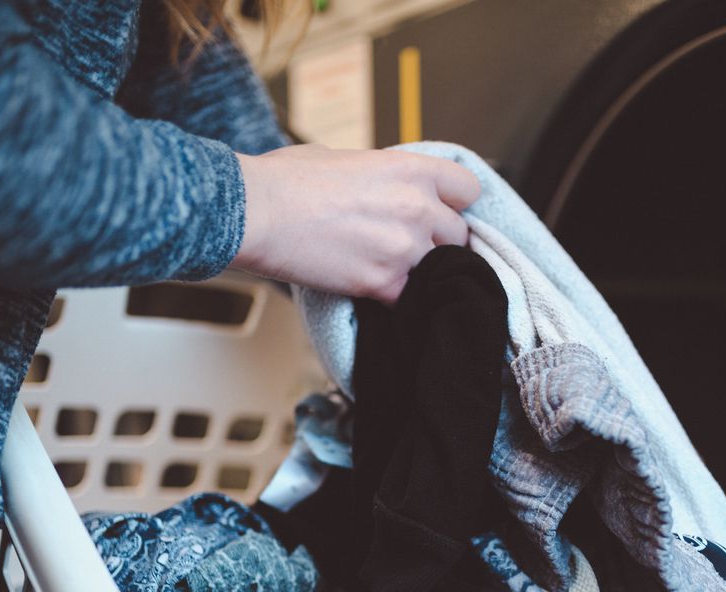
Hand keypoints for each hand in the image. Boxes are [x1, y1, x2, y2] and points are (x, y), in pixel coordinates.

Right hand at [232, 144, 479, 303]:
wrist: (256, 213)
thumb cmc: (288, 180)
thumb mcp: (346, 158)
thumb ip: (380, 175)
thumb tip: (382, 187)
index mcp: (411, 170)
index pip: (468, 191)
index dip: (454, 204)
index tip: (441, 212)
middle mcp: (416, 208)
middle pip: (458, 235)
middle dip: (438, 241)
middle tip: (410, 245)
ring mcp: (404, 248)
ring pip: (439, 269)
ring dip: (420, 272)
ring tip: (389, 268)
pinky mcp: (384, 283)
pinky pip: (411, 298)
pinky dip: (397, 298)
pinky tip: (376, 289)